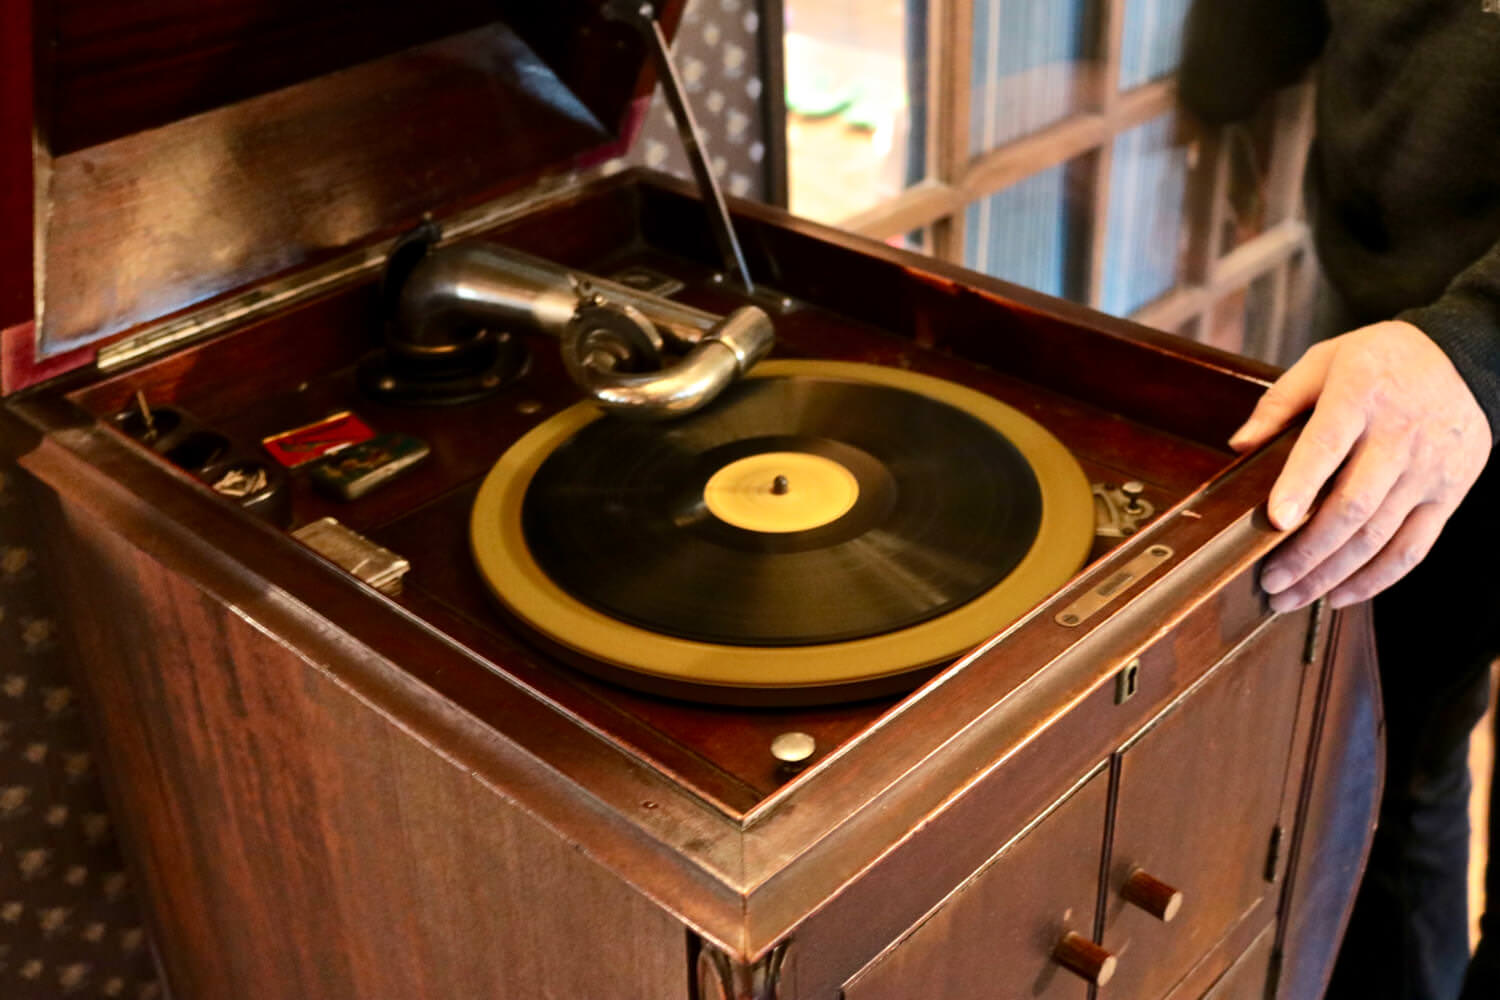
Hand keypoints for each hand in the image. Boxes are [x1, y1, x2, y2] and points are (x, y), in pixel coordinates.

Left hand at [1229, 320, 1490, 611]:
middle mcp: (1399, 437)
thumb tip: (1239, 447)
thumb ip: (1279, 403)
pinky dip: (1376, 579)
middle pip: (1353, 506)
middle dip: (1307, 552)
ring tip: (1291, 597)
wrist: (1464, 358)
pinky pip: (1413, 548)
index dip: (1300, 485)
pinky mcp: (1448, 494)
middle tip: (1269, 582)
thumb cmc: (1380, 361)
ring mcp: (1428, 471)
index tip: (1274, 520)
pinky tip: (1340, 595)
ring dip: (1331, 575)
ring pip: (1379, 537)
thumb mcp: (1324, 360)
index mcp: (1360, 396)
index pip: (1328, 446)